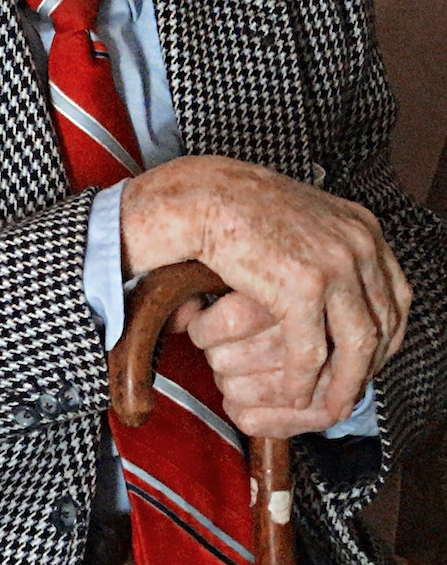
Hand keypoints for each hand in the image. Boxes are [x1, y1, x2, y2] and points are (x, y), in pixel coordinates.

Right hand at [122, 156, 410, 434]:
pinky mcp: (302, 287)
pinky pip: (311, 349)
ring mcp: (335, 266)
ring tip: (329, 406)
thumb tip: (348, 288)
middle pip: (384, 324)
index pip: (397, 297)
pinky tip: (295, 394)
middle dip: (370, 366)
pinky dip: (305, 379)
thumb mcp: (308, 221)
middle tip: (351, 391)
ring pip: (357, 346)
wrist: (204, 195)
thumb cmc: (243, 209)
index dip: (387, 336)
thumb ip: (333, 248)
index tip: (370, 360)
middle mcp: (359, 245)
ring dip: (344, 384)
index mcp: (363, 228)